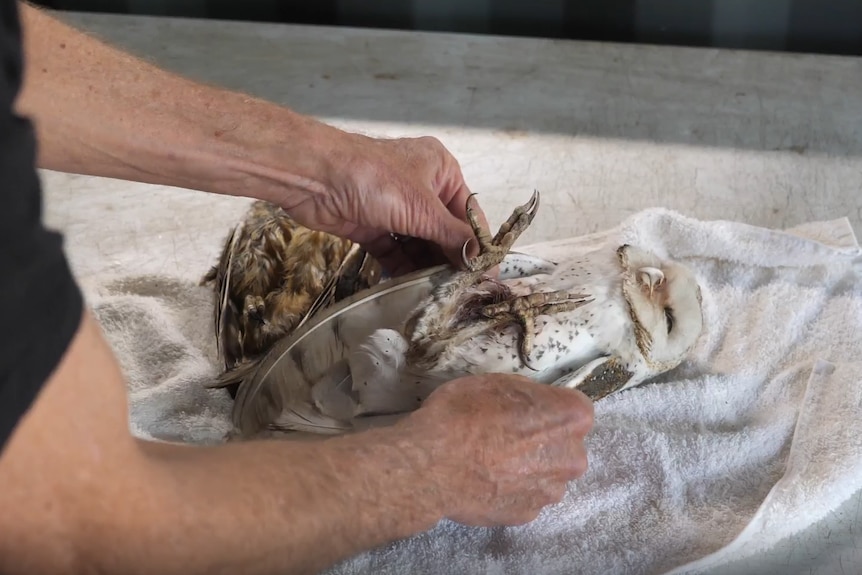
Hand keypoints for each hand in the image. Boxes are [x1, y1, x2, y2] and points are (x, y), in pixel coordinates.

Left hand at [280, 132, 489, 275]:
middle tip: (462, 292)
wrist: (313, 178)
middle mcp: (421, 186)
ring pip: (418, 243)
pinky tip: (412, 289)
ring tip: (440, 296)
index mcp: (441, 170)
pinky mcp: (371, 225)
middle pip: (443, 230)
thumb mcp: (422, 209)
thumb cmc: (375, 180)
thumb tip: (482, 260)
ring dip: (427, 266)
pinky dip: (402, 268)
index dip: (479, 245)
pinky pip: (394, 250)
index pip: (469, 213)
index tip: (488, 276)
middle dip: (450, 259)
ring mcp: (394, 206)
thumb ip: (454, 237)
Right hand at [399, 374, 593, 526]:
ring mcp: (551, 491)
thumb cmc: (463, 414)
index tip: (525, 409)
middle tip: (507, 435)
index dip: (548, 408)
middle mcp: (573, 457)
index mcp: (571, 417)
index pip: (575, 408)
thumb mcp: (497, 381)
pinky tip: (487, 480)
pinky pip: (526, 496)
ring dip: (530, 468)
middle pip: (566, 445)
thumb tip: (533, 404)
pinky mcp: (529, 515)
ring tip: (493, 461)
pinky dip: (512, 489)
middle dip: (545, 440)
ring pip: (547, 474)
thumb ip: (529, 394)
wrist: (432, 464)